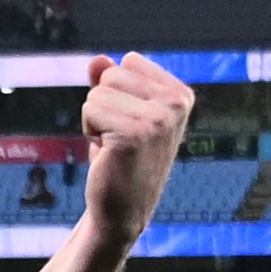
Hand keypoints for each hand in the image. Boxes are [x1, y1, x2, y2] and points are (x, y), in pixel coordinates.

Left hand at [79, 53, 194, 247]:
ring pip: (98, 92)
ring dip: (95, 121)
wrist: (121, 211)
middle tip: (117, 139)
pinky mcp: (136, 134)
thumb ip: (110, 84)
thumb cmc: (119, 161)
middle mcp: (176, 103)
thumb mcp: (118, 114)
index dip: (115, 92)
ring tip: (113, 148)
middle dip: (102, 105)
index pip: (128, 62)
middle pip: (112, 74)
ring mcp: (159, 119)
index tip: (127, 124)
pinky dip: (89, 131)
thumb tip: (97, 60)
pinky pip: (90, 109)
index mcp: (180, 95)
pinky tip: (108, 155)